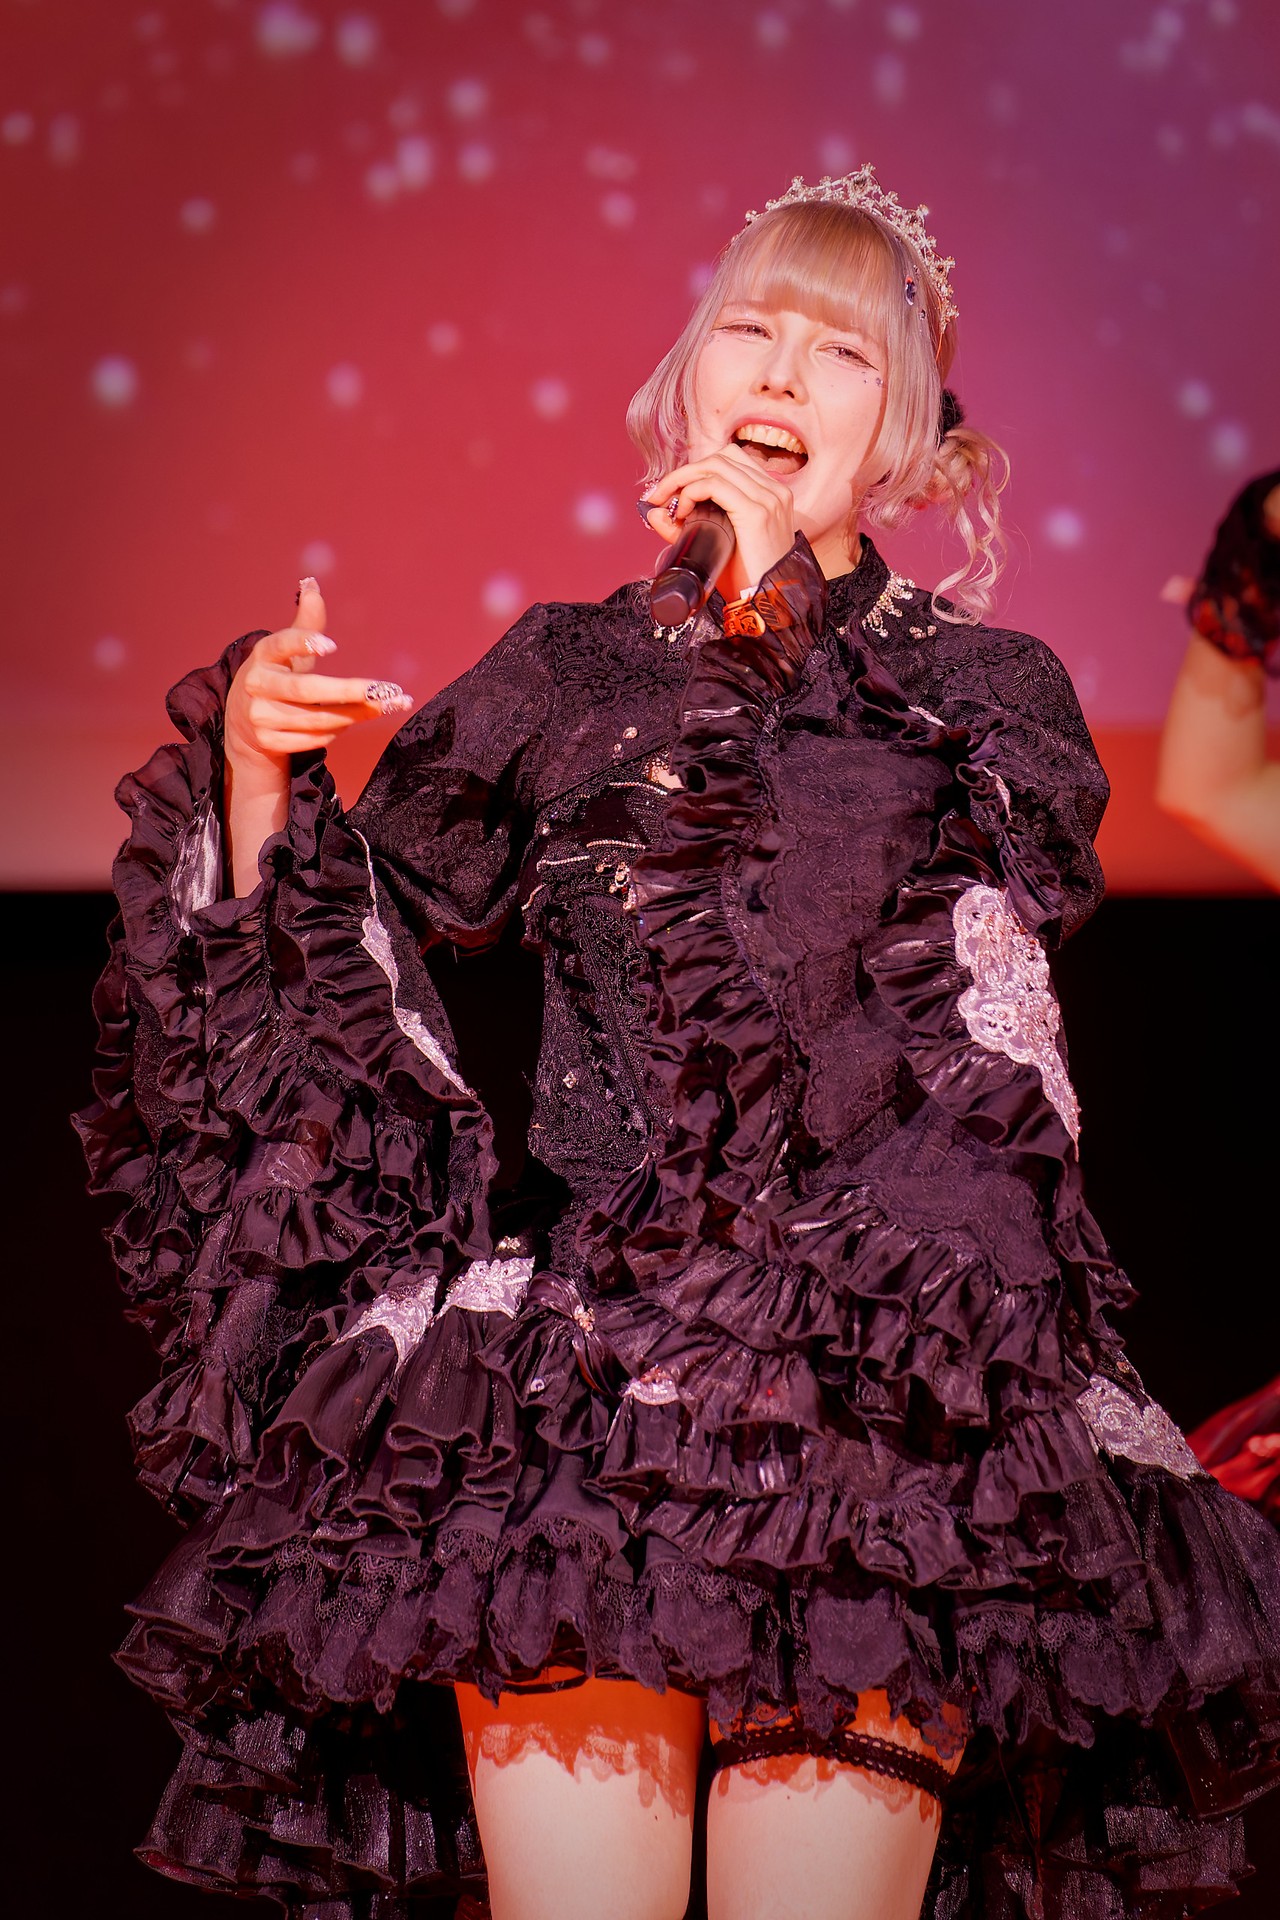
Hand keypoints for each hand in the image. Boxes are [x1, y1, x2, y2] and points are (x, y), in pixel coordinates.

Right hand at [225, 579, 413, 778]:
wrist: (244, 724)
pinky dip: (337, 731)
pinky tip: (351, 722)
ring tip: (384, 706)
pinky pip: (314, 739)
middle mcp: (257, 684)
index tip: (332, 646)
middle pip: (308, 690)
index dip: (304, 643)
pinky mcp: (268, 741)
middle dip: (350, 691)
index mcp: (263, 655)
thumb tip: (311, 582)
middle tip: (385, 690)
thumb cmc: (277, 677)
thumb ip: (305, 622)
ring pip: (317, 718)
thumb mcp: (287, 650)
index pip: (281, 645)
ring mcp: (260, 716)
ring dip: (355, 714)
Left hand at [640, 444, 796, 595]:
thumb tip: (654, 513)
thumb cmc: (745, 580)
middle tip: (660, 494)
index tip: (670, 491)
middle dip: (685, 471)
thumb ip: (685, 528)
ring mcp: (768, 499)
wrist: (768, 604)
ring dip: (683, 479)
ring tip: (667, 502)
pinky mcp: (756, 512)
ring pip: (716, 466)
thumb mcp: (715, 546)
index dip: (697, 469)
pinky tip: (682, 511)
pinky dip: (691, 492)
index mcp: (771, 494)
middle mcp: (773, 490)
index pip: (731, 461)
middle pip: (722, 457)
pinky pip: (714, 485)